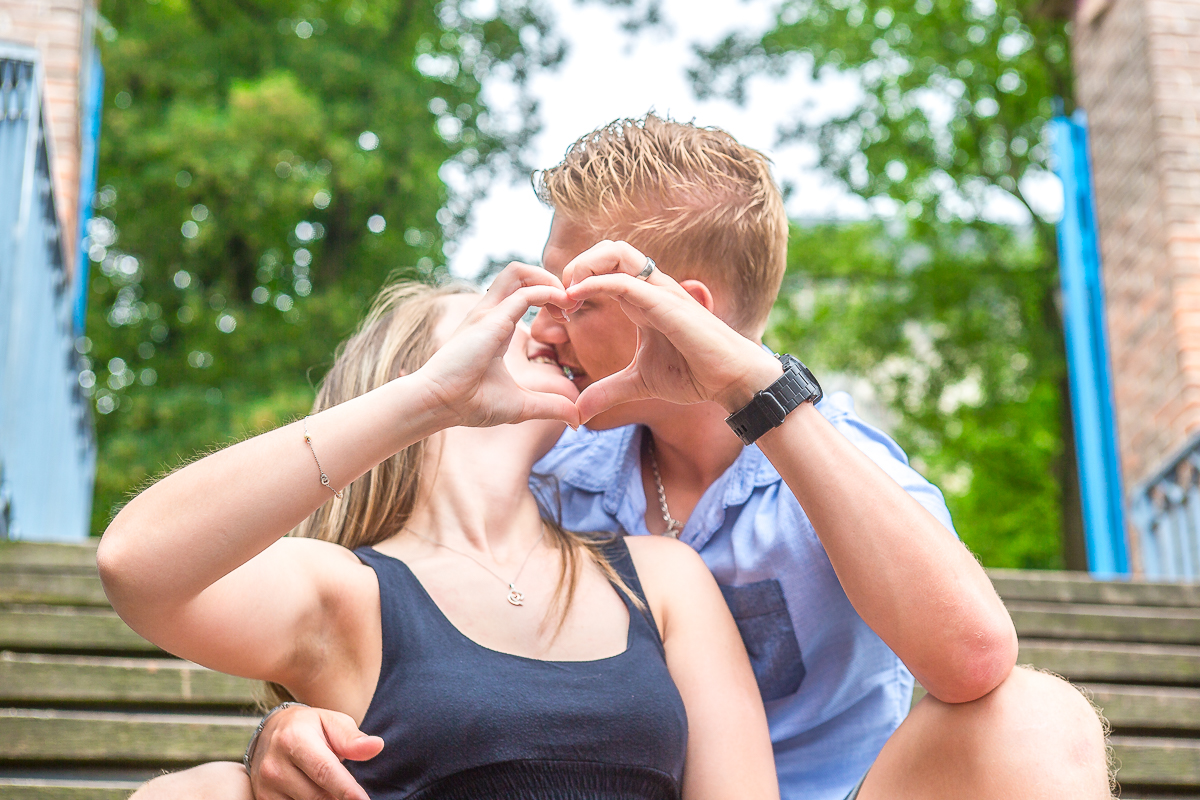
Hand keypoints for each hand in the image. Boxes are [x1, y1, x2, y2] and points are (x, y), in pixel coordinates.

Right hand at [249, 705, 381, 799]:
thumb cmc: (310, 727)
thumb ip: (352, 739)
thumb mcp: (332, 722)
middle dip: (339, 798)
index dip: (346, 789)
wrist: (271, 732)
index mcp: (293, 739)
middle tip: (353, 794)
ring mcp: (265, 786)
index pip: (324, 771)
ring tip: (332, 787)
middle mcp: (274, 765)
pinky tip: (318, 793)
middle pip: (317, 795)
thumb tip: (376, 746)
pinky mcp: (262, 799)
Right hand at [415, 262, 579, 427]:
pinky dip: (547, 293)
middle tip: (570, 306)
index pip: (521, 291)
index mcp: (495, 325)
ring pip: (518, 271)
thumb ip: (550, 406)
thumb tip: (577, 418)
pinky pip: (523, 293)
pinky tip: (563, 309)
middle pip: (519, 272)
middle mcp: (490, 313)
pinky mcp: (490, 321)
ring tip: (567, 303)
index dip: (548, 296)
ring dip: (548, 279)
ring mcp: (488, 313)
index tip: (567, 319)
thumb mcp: (521, 405)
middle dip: (550, 278)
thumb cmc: (471, 403)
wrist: (440, 404)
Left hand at [561, 241, 782, 422]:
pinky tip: (576, 297)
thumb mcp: (639, 383)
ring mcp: (659, 292)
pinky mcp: (666, 304)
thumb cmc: (693, 374)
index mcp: (642, 300)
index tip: (559, 311)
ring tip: (568, 292)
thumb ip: (607, 392)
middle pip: (610, 250)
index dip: (577, 281)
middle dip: (578, 263)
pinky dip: (596, 283)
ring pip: (617, 252)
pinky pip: (626, 282)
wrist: (730, 381)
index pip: (606, 270)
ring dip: (585, 265)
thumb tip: (578, 413)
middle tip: (561, 295)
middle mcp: (649, 289)